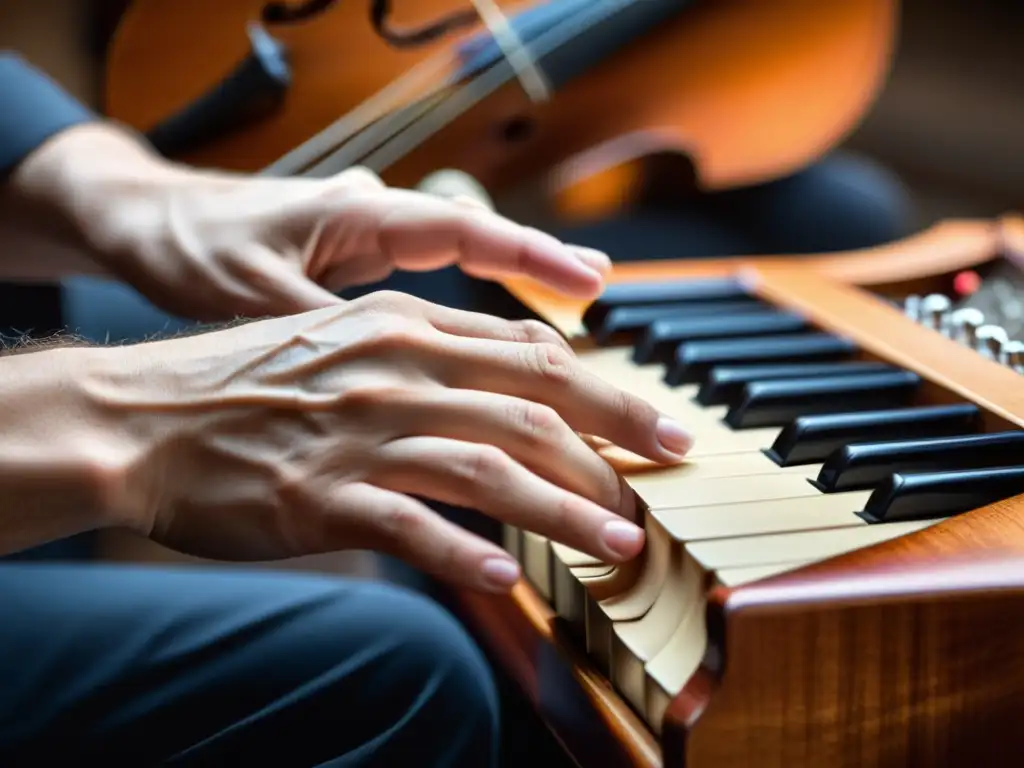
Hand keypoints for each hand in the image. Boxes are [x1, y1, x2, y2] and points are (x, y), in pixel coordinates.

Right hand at [86, 292, 692, 591]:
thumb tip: (507, 386)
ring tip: (617, 542)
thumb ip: (428, 355)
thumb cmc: (249, 382)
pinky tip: (508, 580)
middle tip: (672, 464)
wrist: (143, 417)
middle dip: (617, 434)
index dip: (603, 387)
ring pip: (490, 467)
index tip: (651, 420)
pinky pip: (410, 527)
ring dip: (565, 509)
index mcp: (402, 327)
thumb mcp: (345, 338)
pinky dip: (465, 554)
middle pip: (532, 402)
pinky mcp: (321, 498)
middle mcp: (393, 372)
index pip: (528, 353)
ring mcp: (359, 436)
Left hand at [120, 165, 610, 320]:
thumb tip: (393, 376)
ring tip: (575, 313)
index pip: (462, 228)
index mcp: (356, 215)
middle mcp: (374, 223)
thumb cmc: (188, 251)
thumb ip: (325, 329)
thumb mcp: (250, 296)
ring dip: (511, 286)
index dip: (528, 255)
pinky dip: (470, 309)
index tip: (589, 280)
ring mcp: (367, 246)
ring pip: (456, 261)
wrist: (144, 229)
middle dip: (542, 265)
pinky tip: (496, 342)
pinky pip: (429, 287)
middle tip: (604, 292)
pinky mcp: (356, 273)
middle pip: (478, 239)